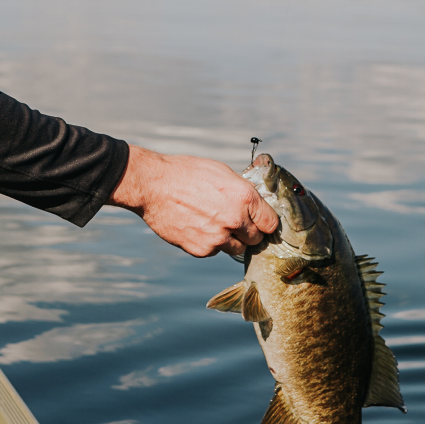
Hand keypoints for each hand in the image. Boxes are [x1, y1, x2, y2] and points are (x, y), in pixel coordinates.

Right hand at [109, 145, 279, 257]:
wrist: (153, 185)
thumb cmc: (186, 173)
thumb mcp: (220, 172)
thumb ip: (242, 191)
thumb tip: (255, 206)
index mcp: (244, 196)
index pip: (271, 223)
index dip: (264, 222)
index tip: (258, 222)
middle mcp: (235, 219)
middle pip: (256, 238)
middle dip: (246, 231)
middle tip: (231, 221)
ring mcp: (218, 237)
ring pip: (236, 248)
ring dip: (228, 239)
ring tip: (210, 222)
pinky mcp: (202, 250)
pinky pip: (214, 251)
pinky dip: (209, 243)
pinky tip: (196, 226)